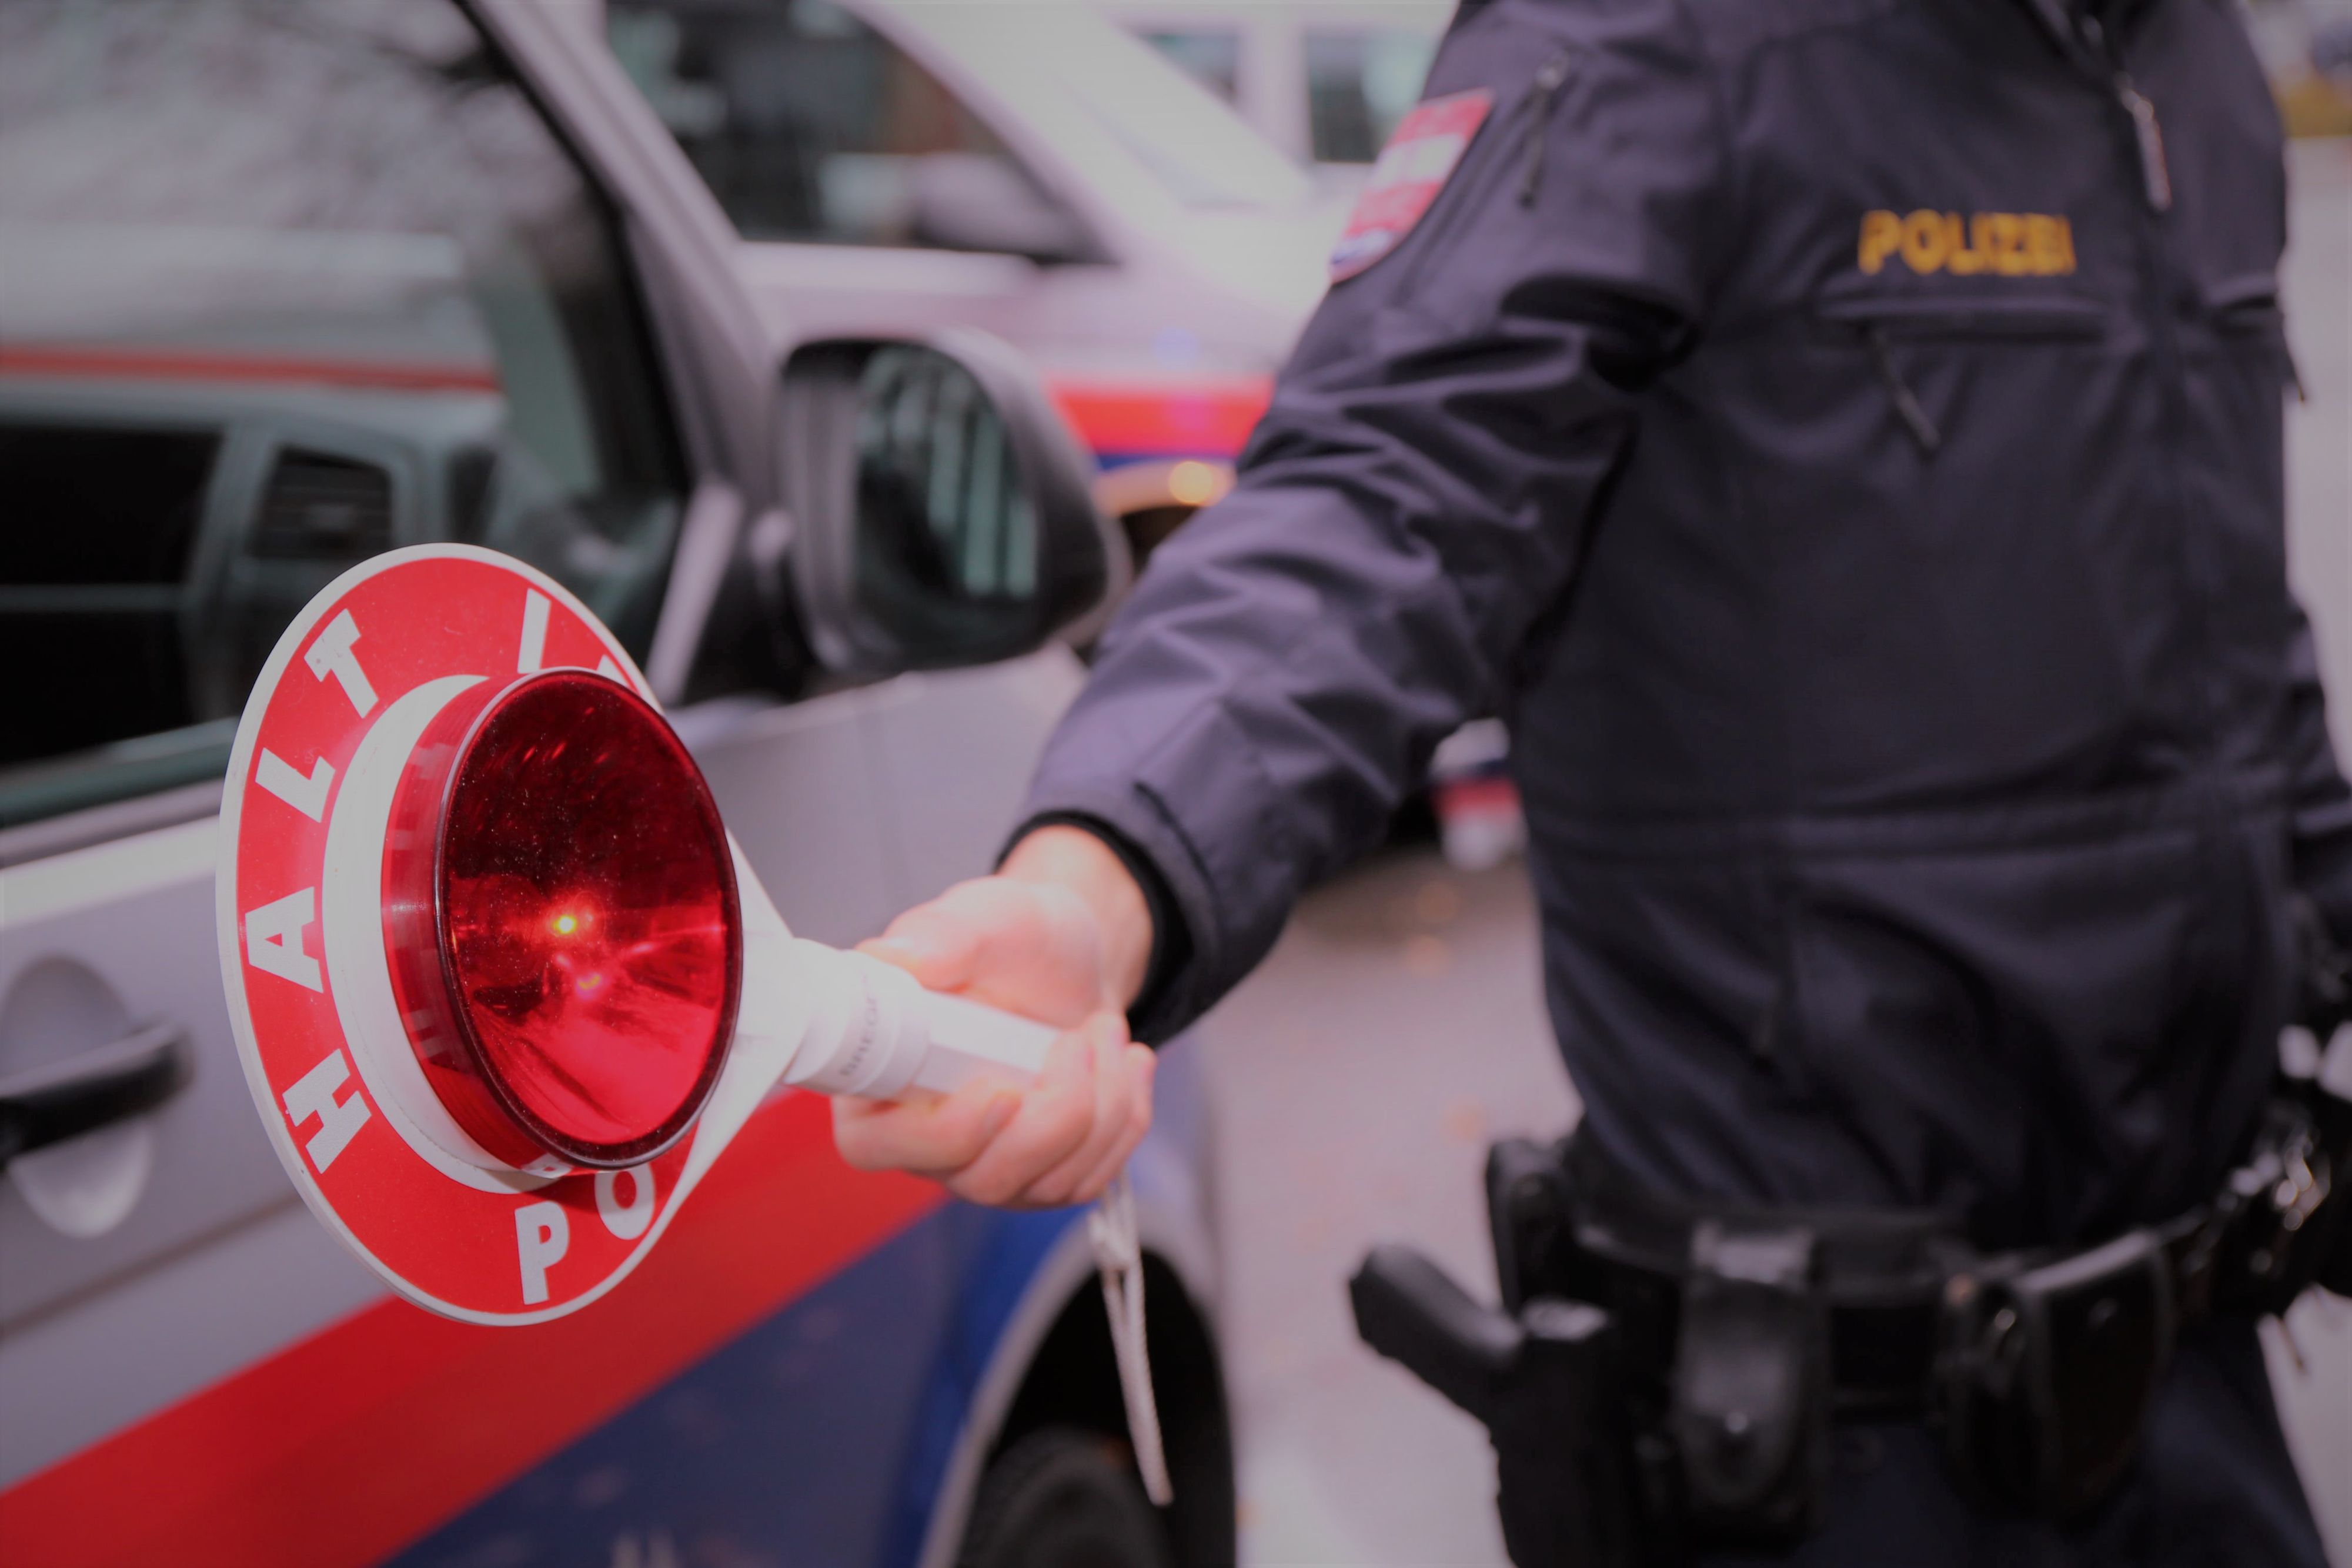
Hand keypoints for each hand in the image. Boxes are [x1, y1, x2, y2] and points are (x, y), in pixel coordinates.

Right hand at [832, 827, 1158, 1207]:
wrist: (1076, 963)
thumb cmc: (1018, 939)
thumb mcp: (989, 917)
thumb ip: (941, 934)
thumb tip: (891, 956)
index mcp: (877, 1077)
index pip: (875, 1144)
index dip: (939, 1135)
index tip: (1004, 1092)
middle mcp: (922, 1137)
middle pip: (981, 1177)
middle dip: (1055, 1113)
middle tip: (1080, 1039)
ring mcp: (985, 1166)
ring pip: (1046, 1184)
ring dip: (1101, 1103)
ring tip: (1106, 1030)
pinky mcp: (1041, 1178)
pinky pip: (1090, 1178)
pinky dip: (1125, 1117)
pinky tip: (1126, 1064)